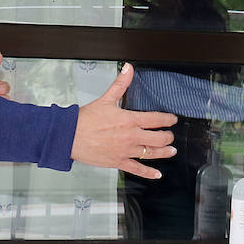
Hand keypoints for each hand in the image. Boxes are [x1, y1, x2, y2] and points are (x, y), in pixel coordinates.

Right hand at [71, 63, 177, 178]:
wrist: (71, 136)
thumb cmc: (86, 120)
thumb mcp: (106, 99)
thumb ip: (120, 84)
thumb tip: (128, 69)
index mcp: (130, 120)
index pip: (156, 119)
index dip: (168, 119)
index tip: (172, 119)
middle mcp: (131, 136)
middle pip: (159, 138)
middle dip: (168, 137)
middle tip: (170, 136)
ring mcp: (126, 151)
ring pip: (152, 153)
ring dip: (164, 152)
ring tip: (171, 151)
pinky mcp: (119, 162)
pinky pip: (138, 169)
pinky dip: (149, 173)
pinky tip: (156, 174)